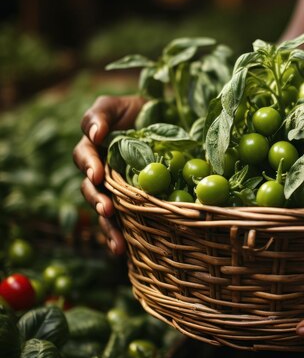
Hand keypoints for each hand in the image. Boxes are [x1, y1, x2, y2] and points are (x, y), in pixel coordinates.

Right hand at [73, 95, 144, 254]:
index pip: (85, 159)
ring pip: (107, 211)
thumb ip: (99, 115)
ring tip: (118, 244)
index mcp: (94, 149)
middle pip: (93, 191)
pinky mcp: (136, 201)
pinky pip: (129, 220)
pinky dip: (127, 236)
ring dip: (110, 228)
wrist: (165, 118)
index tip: (98, 174)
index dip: (89, 167)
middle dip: (98, 202)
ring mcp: (119, 189)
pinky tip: (127, 252)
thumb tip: (94, 134)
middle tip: (107, 211)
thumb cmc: (136, 110)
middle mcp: (103, 172)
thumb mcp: (116, 105)